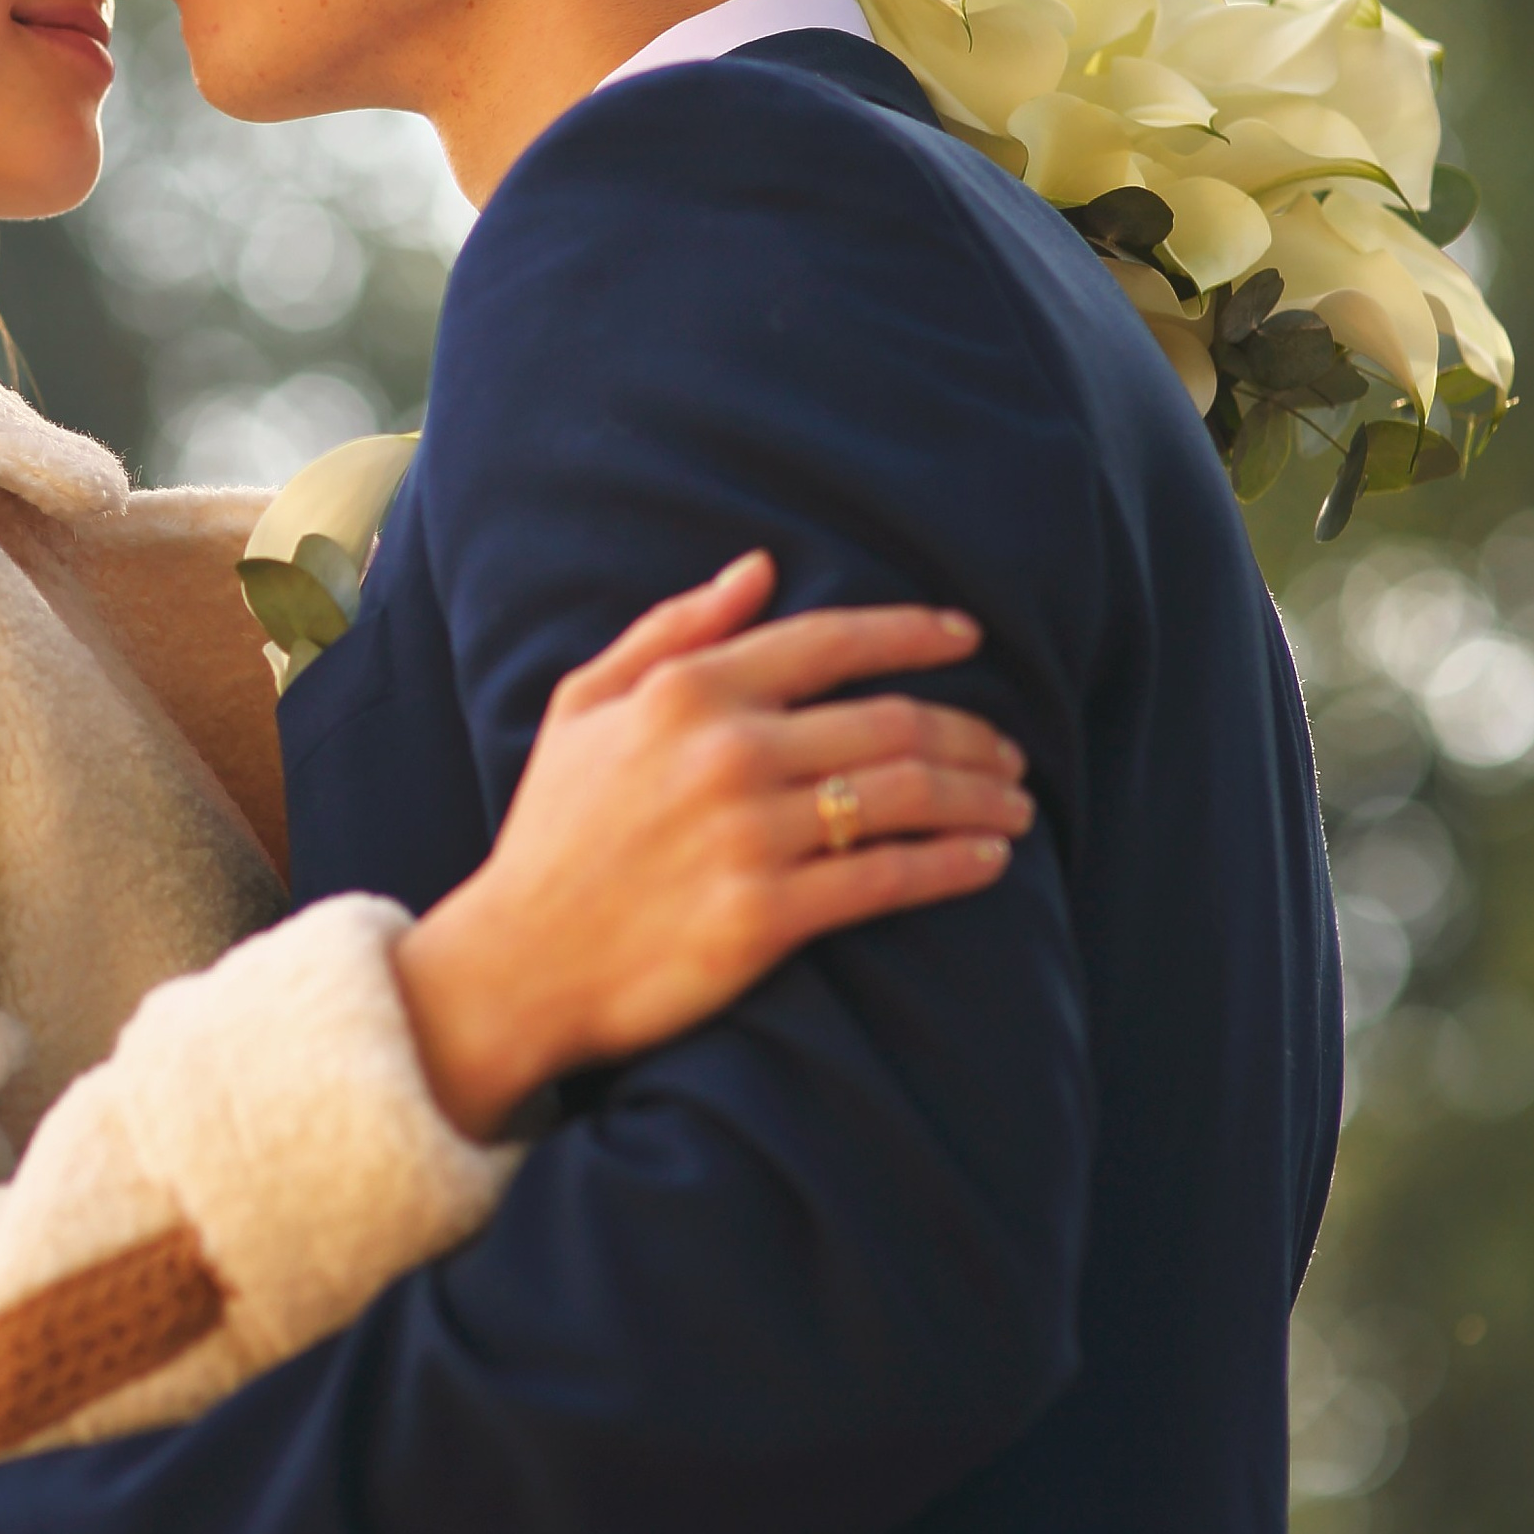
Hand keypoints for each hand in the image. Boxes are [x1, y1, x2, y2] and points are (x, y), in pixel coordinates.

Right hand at [394, 551, 1030, 1136]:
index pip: (831, 641)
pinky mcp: (764, 916)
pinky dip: (953, 865)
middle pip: (888, 723)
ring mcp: (748, 835)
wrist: (517, 964)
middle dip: (969, 734)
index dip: (913, 634)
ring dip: (978, 798)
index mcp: (687, 691)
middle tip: (1011, 752)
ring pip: (903, 796)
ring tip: (1016, 805)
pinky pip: (887, 879)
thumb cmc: (552, 832)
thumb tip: (760, 568)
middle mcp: (726, 751)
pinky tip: (989, 861)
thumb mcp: (583, 704)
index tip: (968, 638)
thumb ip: (673, 629)